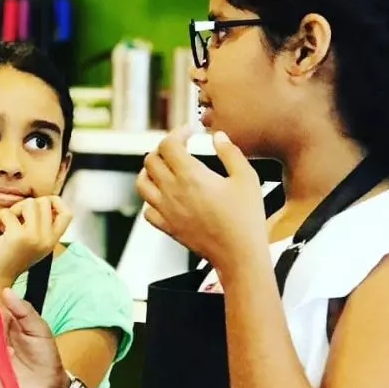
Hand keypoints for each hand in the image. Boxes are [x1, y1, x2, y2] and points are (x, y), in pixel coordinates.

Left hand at [0, 196, 71, 283]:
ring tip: (5, 225)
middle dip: (26, 205)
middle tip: (15, 219)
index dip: (54, 203)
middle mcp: (47, 240)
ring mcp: (34, 238)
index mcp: (52, 242)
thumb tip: (43, 202)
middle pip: (45, 202)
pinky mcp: (17, 237)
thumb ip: (41, 226)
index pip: (67, 213)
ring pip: (29, 203)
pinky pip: (7, 213)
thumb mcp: (33, 243)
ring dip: (13, 210)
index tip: (37, 209)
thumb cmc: (8, 259)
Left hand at [137, 130, 268, 273]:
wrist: (238, 254)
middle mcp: (172, 191)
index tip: (189, 133)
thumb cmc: (245, 217)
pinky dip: (151, 200)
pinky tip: (165, 197)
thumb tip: (218, 137)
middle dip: (162, 149)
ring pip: (142, 184)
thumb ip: (230, 152)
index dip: (177, 133)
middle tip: (177, 149)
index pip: (168, 145)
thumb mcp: (246, 178)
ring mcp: (166, 211)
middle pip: (150, 160)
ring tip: (164, 169)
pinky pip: (147, 210)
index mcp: (190, 175)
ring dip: (150, 172)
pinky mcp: (167, 227)